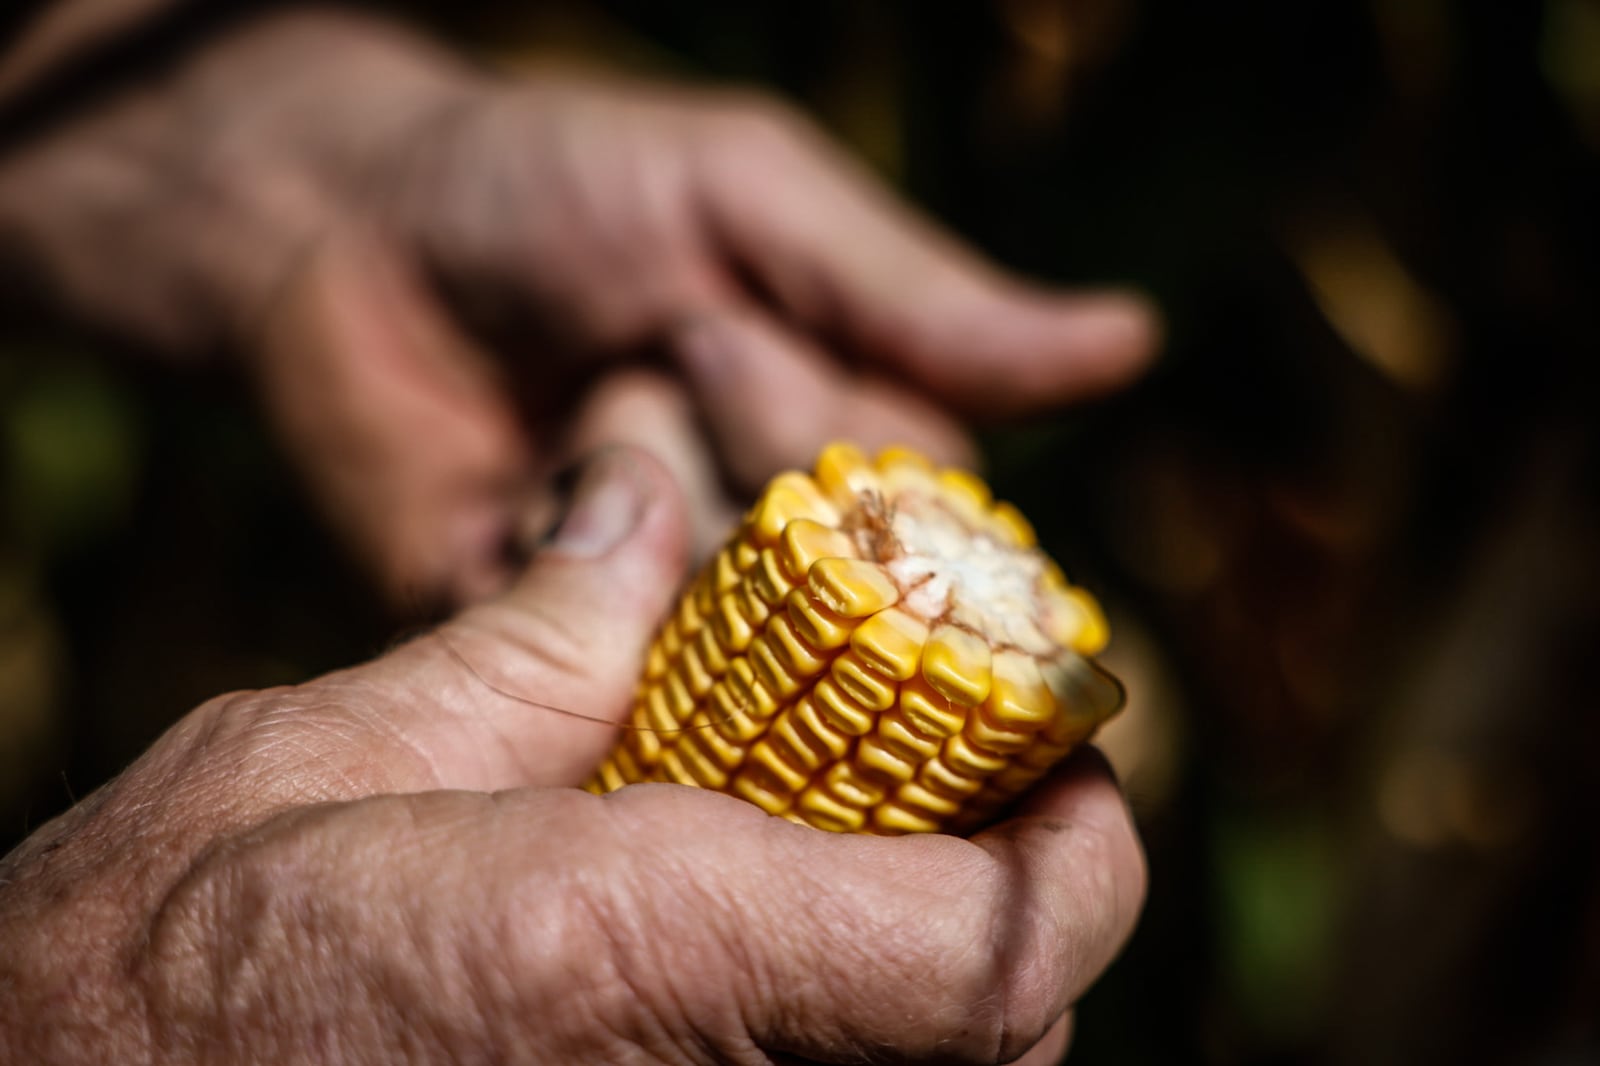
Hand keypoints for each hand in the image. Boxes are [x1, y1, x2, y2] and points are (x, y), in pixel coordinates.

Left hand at [0, 9, 1157, 610]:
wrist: (348, 229)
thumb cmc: (565, 184)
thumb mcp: (749, 193)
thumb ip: (912, 294)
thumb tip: (1130, 345)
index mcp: (849, 437)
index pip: (927, 512)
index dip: (842, 443)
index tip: (732, 345)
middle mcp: (778, 546)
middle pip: (833, 594)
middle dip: (735, 458)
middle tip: (655, 337)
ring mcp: (666, 611)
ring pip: (722, 640)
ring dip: (642, 501)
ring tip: (575, 390)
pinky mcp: (553, 662)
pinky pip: (600, 679)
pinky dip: (565, 593)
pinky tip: (518, 497)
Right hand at [0, 450, 1144, 1063]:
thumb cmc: (153, 958)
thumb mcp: (337, 753)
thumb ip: (541, 640)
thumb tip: (644, 504)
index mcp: (638, 951)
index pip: (994, 949)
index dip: (1081, 858)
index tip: (1067, 767)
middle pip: (991, 1028)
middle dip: (1007, 897)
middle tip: (961, 781)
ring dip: (935, 961)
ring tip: (864, 843)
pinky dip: (846, 1018)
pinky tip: (759, 935)